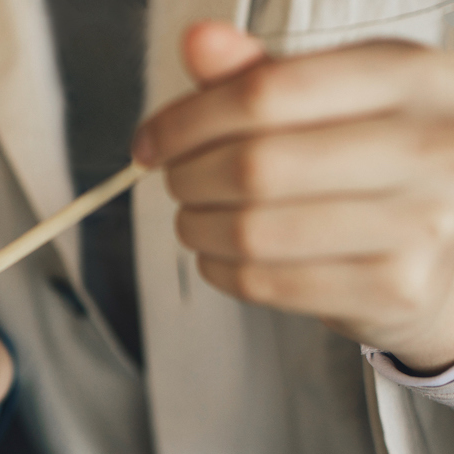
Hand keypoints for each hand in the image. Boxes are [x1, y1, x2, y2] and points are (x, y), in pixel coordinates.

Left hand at [134, 21, 453, 373]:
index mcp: (410, 77)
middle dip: (187, 177)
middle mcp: (428, 144)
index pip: (265, 93)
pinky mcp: (393, 288)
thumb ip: (260, 75)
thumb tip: (197, 42)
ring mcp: (419, 222)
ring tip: (194, 219)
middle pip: (254, 165)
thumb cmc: (375, 165)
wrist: (446, 252)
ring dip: (197, 228)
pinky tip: (221, 255)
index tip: (151, 142)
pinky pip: (265, 282)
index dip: (187, 119)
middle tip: (173, 181)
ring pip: (253, 230)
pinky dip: (220, 269)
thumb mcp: (332, 100)